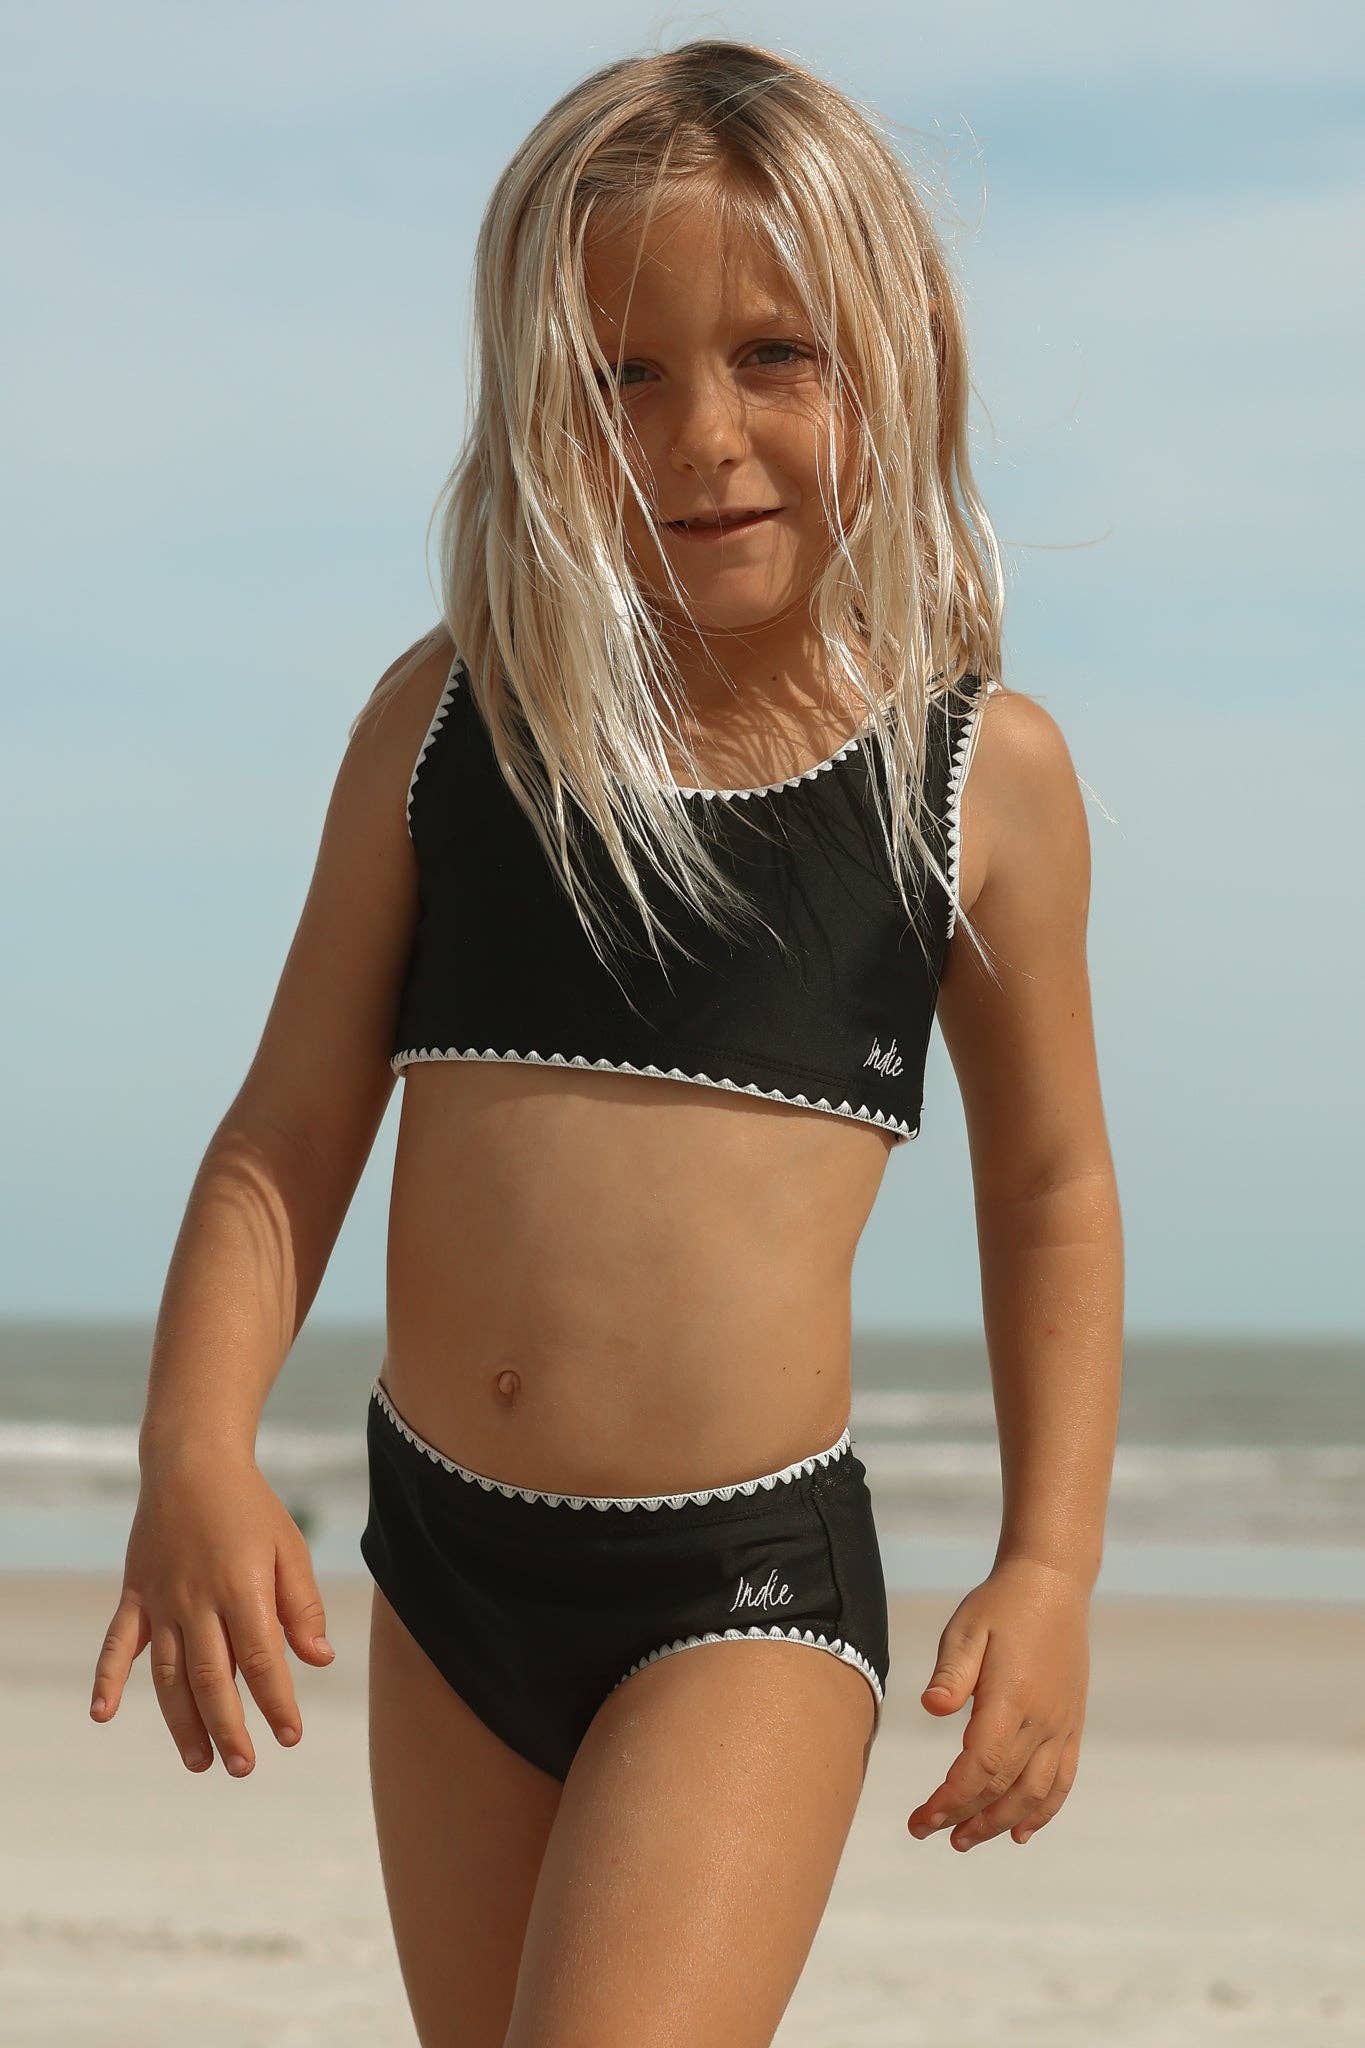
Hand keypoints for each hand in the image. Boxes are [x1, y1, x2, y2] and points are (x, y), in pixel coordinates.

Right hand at [89, 1449, 334, 1776]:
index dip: (276, 1701)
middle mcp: (198, 1600)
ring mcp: (162, 1600)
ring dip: (183, 1722)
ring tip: (200, 1762)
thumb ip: (302, 1606)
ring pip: (169, 1674)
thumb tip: (318, 1659)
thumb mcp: (289, 1547)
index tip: (290, 1735)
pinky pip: (117, 1642)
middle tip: (244, 1767)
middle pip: (212, 1678)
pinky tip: (102, 1714)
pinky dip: (107, 1679)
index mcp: (242, 1588)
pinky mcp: (136, 1595)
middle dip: (229, 1727)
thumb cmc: (250, 1507)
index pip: (261, 1660)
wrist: (192, 1462)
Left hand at [906, 1556, 1089, 1850]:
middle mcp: (1042, 1720)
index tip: (921, 1820)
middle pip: (1004, 1787)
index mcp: (1012, 1698)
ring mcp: (1062, 1725)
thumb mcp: (965, 1629)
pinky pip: (1063, 1780)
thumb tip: (932, 1708)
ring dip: (1001, 1823)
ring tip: (966, 1840)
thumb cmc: (1000, 1605)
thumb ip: (952, 1672)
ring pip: (1035, 1793)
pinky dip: (1043, 1812)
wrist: (1054, 1585)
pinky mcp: (1073, 1724)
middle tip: (930, 1833)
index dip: (950, 1801)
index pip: (980, 1768)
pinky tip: (1021, 1832)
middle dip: (966, 1818)